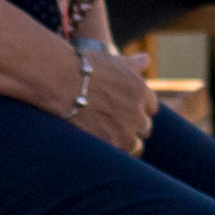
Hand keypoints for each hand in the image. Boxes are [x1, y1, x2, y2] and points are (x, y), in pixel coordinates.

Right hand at [64, 36, 157, 152]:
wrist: (63, 82)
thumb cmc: (86, 69)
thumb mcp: (114, 61)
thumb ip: (133, 64)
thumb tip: (145, 59)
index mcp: (141, 92)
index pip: (151, 107)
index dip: (140, 108)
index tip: (128, 109)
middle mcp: (137, 112)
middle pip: (145, 127)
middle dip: (135, 126)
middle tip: (118, 124)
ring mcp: (125, 131)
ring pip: (136, 145)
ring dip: (127, 142)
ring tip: (111, 138)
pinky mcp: (111, 145)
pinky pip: (121, 155)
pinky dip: (114, 151)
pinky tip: (104, 146)